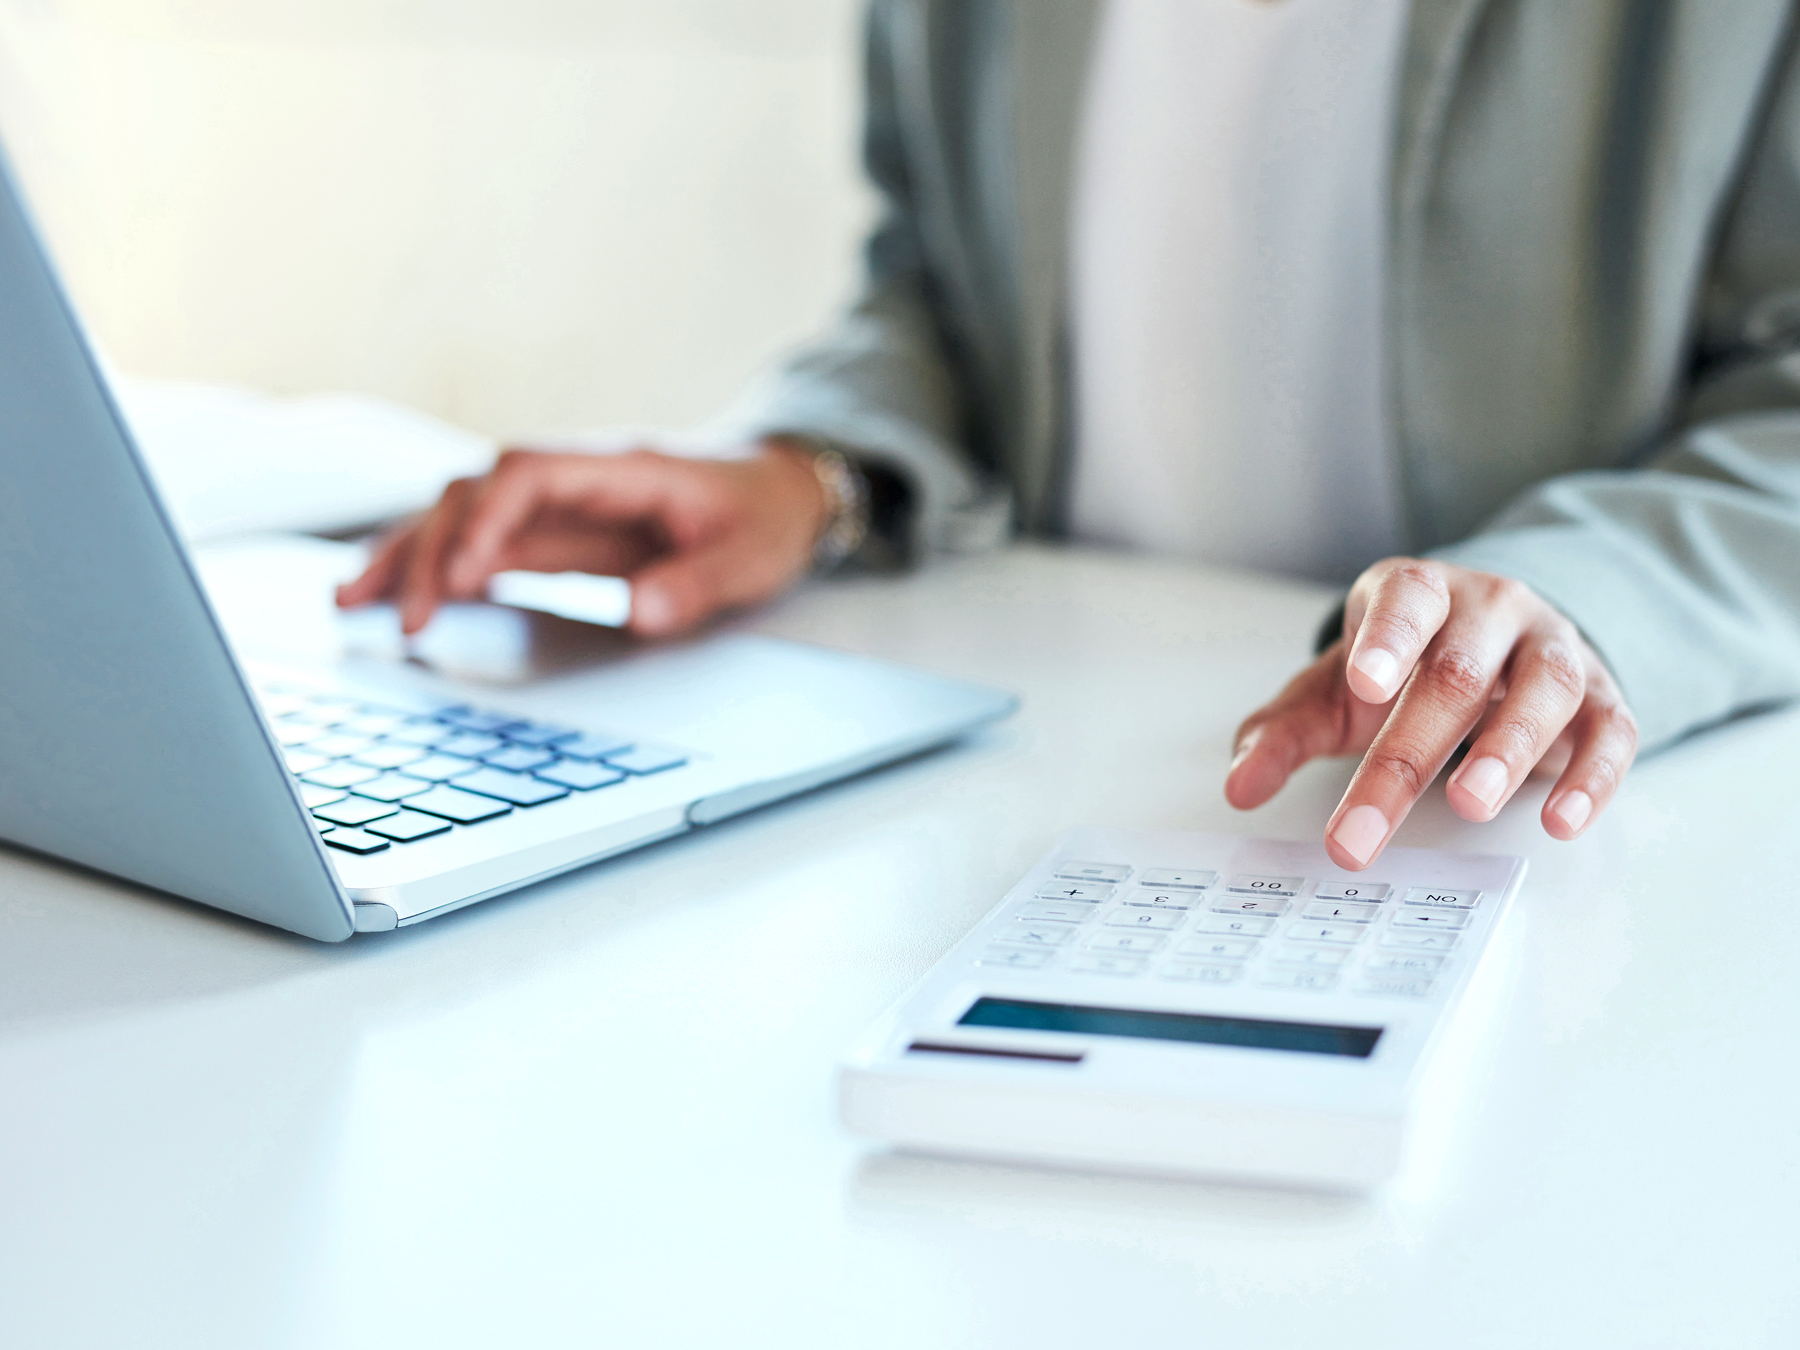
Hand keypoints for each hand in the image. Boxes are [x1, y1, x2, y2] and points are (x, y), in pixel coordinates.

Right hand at [335, 439, 828, 636]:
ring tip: (351, 601)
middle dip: (432, 549)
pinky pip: (479, 544)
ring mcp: (559, 504)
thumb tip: (641, 611)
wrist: (780, 490)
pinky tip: (390, 597)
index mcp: (621, 469)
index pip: (530, 474)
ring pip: (461, 514)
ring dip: (408, 553)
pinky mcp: (553, 534)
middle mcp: (576, 478)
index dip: (489, 516)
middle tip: (406, 619)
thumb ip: (696, 584)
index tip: (466, 573)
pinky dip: (432, 568)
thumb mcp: (749, 557)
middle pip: (477, 492)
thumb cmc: (764, 516)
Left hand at [1224, 558, 1637, 869]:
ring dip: (1508, 750)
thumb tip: (1239, 786)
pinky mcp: (1601, 695)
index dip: (1387, 640)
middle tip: (1365, 824)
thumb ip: (1283, 735)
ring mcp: (1552, 648)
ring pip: (1544, 688)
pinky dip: (1590, 775)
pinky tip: (1560, 820)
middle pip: (1457, 673)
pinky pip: (1610, 729)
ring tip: (1469, 804)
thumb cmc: (1401, 670)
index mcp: (1418, 593)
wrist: (1490, 645)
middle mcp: (1491, 610)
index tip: (1363, 686)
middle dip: (1408, 752)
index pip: (1405, 602)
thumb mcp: (1333, 695)